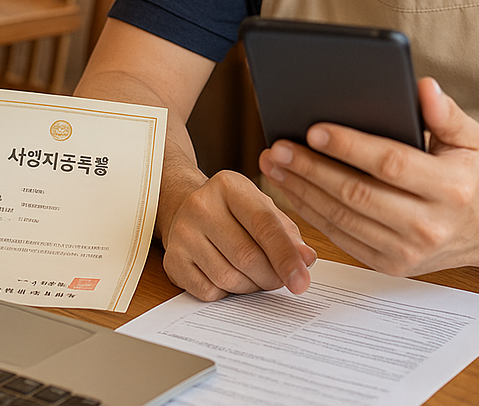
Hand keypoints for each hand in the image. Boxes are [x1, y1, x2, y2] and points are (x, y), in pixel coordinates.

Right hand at [161, 170, 316, 300]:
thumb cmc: (233, 211)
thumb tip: (306, 260)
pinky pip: (208, 292)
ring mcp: (183, 233)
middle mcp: (201, 205)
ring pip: (228, 278)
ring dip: (251, 286)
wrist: (186, 208)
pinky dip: (227, 294)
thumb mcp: (262, 208)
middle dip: (271, 276)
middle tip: (283, 281)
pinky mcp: (172, 260)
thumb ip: (287, 233)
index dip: (286, 256)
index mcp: (229, 185)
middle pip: (247, 256)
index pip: (264, 224)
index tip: (302, 281)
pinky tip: (232, 278)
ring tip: (258, 277)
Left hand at [258, 78, 478, 275]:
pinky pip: (342, 238)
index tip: (314, 129)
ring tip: (275, 165)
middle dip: (312, 169)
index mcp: (451, 189)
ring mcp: (407, 252)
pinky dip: (312, 213)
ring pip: (343, 219)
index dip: (351, 146)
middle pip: (358, 194)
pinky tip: (292, 190)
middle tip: (279, 147)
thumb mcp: (471, 138)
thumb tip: (423, 86)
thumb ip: (446, 112)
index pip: (391, 163)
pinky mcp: (390, 266)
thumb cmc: (470, 173)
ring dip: (302, 191)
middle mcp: (429, 225)